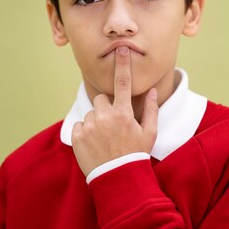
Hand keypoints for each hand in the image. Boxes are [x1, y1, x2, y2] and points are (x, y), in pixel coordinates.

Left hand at [72, 47, 158, 176]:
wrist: (117, 179)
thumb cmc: (136, 155)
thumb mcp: (149, 133)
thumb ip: (150, 110)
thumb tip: (152, 90)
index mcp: (123, 113)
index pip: (122, 83)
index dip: (122, 65)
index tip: (121, 50)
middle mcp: (104, 116)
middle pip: (101, 100)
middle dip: (106, 109)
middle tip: (114, 127)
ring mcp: (89, 126)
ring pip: (90, 114)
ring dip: (96, 122)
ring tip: (105, 140)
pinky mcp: (76, 136)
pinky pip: (79, 125)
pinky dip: (84, 133)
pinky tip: (95, 145)